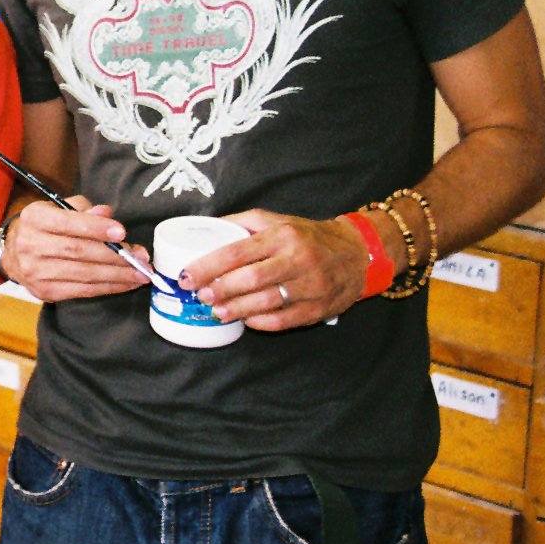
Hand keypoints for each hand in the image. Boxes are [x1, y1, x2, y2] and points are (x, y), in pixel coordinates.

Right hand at [1, 197, 149, 302]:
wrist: (12, 254)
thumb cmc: (43, 227)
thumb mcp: (57, 208)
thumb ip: (82, 209)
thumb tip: (107, 214)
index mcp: (34, 219)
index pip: (67, 223)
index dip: (96, 228)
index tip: (122, 232)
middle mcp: (30, 245)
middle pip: (78, 252)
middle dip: (114, 256)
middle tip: (141, 257)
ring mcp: (36, 272)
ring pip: (84, 274)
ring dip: (117, 275)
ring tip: (140, 274)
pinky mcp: (45, 292)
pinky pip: (82, 291)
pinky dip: (108, 288)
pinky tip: (125, 284)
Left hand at [182, 211, 368, 331]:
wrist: (356, 253)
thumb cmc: (308, 236)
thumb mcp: (278, 220)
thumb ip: (242, 223)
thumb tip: (209, 229)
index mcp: (282, 236)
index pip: (237, 252)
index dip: (208, 266)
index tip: (188, 275)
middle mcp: (297, 260)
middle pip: (250, 279)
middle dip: (220, 290)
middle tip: (200, 296)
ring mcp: (310, 286)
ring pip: (266, 302)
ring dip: (237, 309)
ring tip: (217, 312)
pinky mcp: (318, 308)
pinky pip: (284, 320)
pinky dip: (261, 322)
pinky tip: (246, 320)